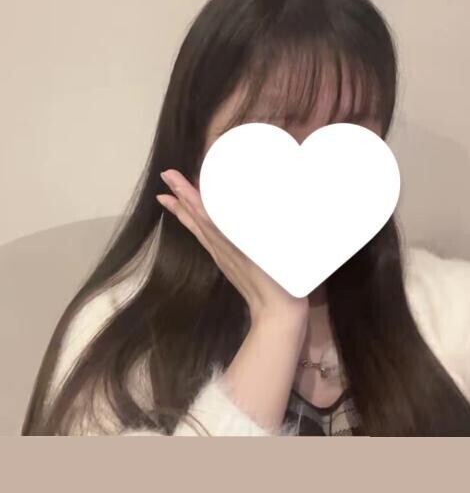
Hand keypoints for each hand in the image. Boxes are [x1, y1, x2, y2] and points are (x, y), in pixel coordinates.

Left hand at [157, 170, 308, 327]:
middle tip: (167, 176)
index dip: (187, 193)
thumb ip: (258, 235)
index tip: (170, 175)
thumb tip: (246, 211)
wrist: (276, 316)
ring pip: (199, 228)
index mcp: (229, 241)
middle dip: (181, 197)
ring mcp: (224, 257)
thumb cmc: (279, 283)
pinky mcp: (228, 265)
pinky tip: (201, 222)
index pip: (202, 212)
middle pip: (196, 218)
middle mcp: (221, 247)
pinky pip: (208, 239)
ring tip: (170, 196)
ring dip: (185, 211)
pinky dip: (199, 225)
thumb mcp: (272, 253)